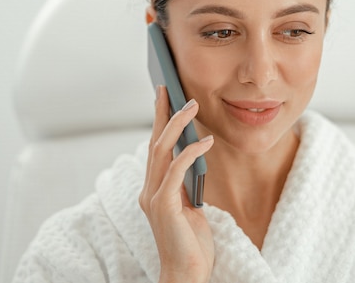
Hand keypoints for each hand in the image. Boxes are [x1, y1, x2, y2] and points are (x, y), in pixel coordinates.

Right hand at [139, 85, 214, 282]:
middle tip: (169, 89)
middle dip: (161, 113)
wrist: (186, 274)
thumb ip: (183, 183)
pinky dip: (190, 152)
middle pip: (154, 143)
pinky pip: (177, 170)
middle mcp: (148, 190)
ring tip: (191, 106)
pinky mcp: (164, 206)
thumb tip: (191, 155)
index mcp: (153, 189)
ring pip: (161, 151)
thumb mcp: (187, 205)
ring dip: (176, 125)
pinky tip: (205, 141)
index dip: (157, 121)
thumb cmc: (190, 242)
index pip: (155, 148)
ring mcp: (153, 197)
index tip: (163, 97)